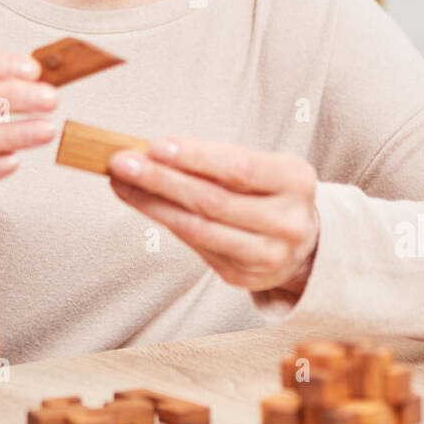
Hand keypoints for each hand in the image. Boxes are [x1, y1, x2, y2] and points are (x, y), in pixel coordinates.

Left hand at [108, 137, 319, 295]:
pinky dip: (166, 222)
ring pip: (199, 229)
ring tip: (122, 182)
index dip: (195, 157)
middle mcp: (288, 222)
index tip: (154, 146)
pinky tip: (144, 203)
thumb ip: (215, 160)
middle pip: (213, 201)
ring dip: (153, 204)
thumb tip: (152, 152)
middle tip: (123, 163)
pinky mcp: (246, 277)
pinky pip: (197, 246)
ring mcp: (268, 255)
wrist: (301, 241)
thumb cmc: (269, 191)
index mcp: (296, 181)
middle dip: (161, 180)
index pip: (239, 167)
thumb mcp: (259, 165)